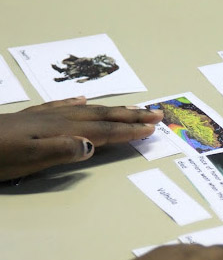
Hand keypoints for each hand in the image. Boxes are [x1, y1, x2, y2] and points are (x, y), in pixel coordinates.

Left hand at [0, 96, 162, 180]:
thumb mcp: (29, 158)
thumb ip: (61, 150)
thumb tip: (92, 145)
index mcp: (63, 131)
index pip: (104, 131)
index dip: (129, 130)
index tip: (152, 129)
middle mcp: (60, 120)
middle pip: (103, 116)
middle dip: (131, 116)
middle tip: (156, 114)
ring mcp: (48, 116)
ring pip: (89, 110)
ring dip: (113, 110)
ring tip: (132, 109)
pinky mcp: (35, 118)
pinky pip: (64, 107)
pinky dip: (79, 104)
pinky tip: (83, 101)